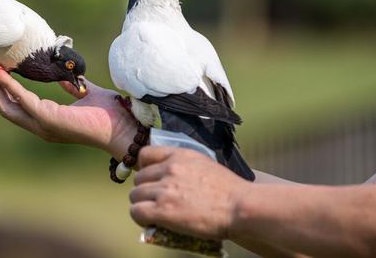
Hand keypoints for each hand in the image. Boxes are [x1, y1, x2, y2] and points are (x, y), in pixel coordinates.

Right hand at [0, 69, 136, 158]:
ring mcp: (44, 125)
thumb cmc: (110, 114)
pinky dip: (10, 86)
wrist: (124, 127)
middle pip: (7, 108)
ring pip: (9, 107)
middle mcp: (42, 126)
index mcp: (48, 121)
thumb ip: (72, 87)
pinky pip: (24, 100)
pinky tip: (2, 73)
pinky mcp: (49, 119)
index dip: (3, 90)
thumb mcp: (86, 94)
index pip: (18, 106)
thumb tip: (63, 77)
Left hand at [129, 146, 250, 239]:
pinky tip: (150, 221)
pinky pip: (137, 211)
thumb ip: (183, 165)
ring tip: (153, 212)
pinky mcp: (163, 210)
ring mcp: (165, 189)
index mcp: (179, 155)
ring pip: (135, 195)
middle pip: (138, 178)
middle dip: (144, 190)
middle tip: (155, 200)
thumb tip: (168, 174)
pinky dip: (140, 217)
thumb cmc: (229, 190)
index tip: (149, 178)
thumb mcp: (204, 164)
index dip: (143, 167)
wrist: (240, 207)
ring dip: (141, 204)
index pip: (144, 154)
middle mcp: (169, 169)